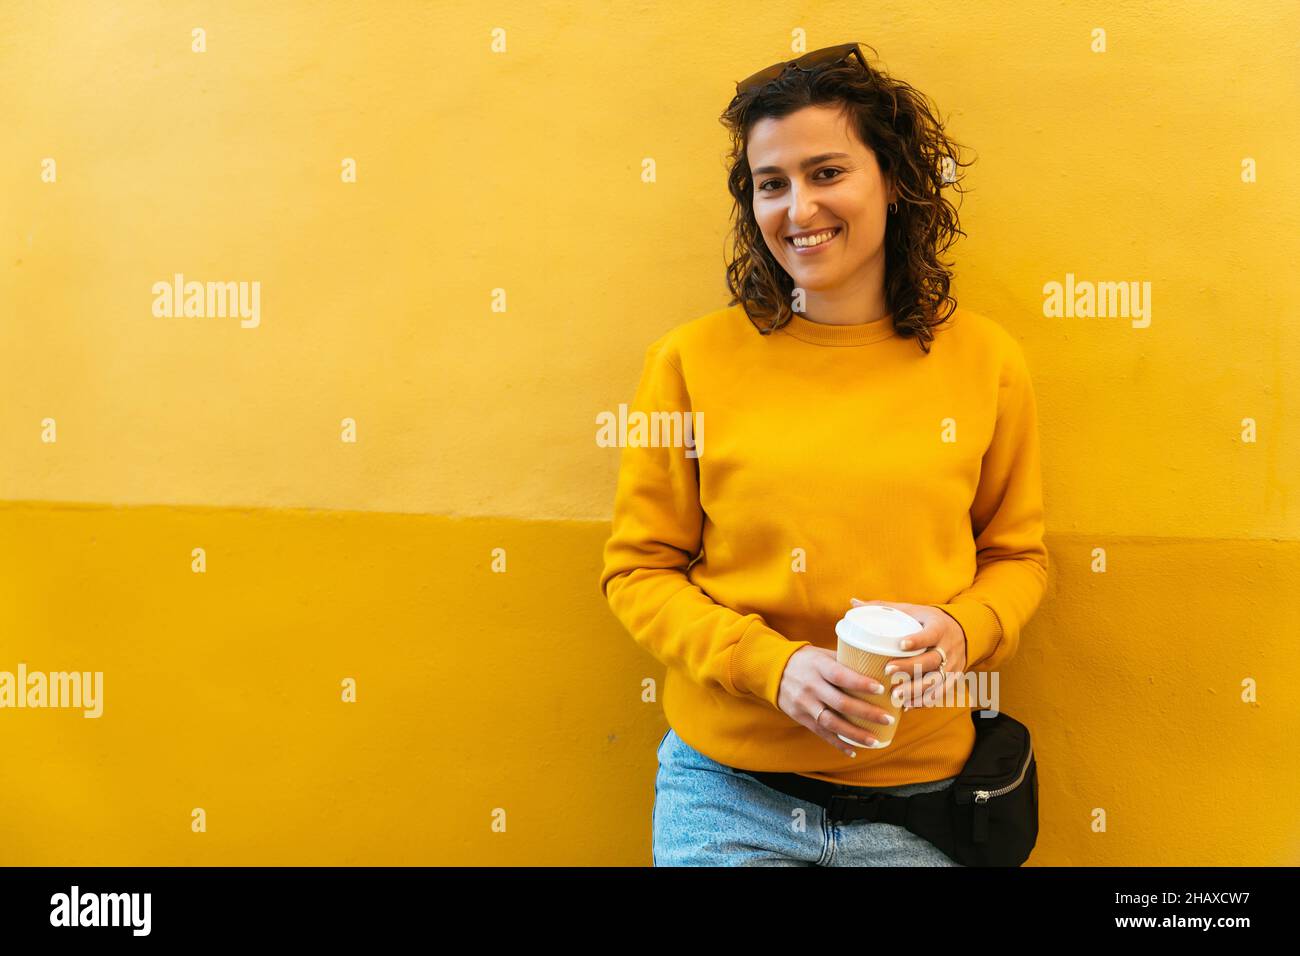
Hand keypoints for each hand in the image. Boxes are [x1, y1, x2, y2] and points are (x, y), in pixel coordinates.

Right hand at [776, 645, 896, 756]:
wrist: (773, 670)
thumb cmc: (806, 660)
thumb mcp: (822, 654)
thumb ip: (844, 662)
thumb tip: (877, 668)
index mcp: (819, 667)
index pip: (841, 676)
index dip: (861, 684)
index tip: (881, 689)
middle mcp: (811, 686)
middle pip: (841, 703)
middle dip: (867, 713)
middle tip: (888, 718)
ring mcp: (805, 704)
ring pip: (832, 723)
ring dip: (855, 734)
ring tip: (875, 740)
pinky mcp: (801, 717)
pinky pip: (821, 733)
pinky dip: (837, 743)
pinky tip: (853, 751)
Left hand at [849, 598, 966, 707]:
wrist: (963, 632)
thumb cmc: (928, 621)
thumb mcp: (912, 610)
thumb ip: (884, 607)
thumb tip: (853, 602)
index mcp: (939, 627)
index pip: (930, 634)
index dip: (917, 640)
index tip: (901, 645)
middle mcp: (948, 647)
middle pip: (931, 660)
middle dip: (910, 667)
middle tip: (888, 671)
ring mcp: (953, 665)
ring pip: (937, 681)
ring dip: (916, 690)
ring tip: (896, 696)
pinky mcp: (953, 678)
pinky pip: (940, 693)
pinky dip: (924, 701)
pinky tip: (906, 706)